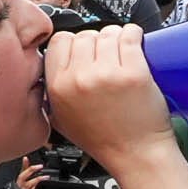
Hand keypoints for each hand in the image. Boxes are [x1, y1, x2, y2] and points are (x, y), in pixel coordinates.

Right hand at [42, 26, 176, 179]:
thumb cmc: (104, 140)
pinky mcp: (133, 72)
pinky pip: (131, 35)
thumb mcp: (61, 119)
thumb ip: (51, 92)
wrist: (136, 155)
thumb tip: (52, 65)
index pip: (59, 41)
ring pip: (108, 33)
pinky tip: (135, 45)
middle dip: (97, 42)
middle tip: (106, 58)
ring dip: (117, 38)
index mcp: (58, 88)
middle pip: (84, 35)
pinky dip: (135, 35)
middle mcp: (79, 79)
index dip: (73, 43)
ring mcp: (106, 74)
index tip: (85, 50)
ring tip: (122, 55)